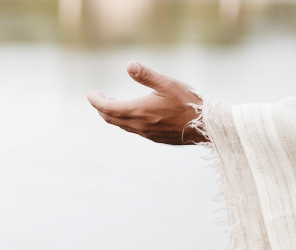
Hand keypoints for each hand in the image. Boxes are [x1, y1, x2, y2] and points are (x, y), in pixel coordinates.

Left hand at [87, 62, 203, 144]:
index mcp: (139, 111)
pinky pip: (132, 129)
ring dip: (113, 114)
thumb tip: (129, 65)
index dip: (96, 102)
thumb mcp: (168, 84)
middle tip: (99, 97)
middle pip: (111, 118)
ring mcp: (146, 133)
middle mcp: (139, 125)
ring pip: (121, 125)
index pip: (107, 108)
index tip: (90, 94)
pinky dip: (124, 120)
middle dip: (101, 108)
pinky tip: (132, 113)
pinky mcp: (154, 137)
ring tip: (113, 102)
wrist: (205, 127)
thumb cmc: (188, 102)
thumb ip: (146, 75)